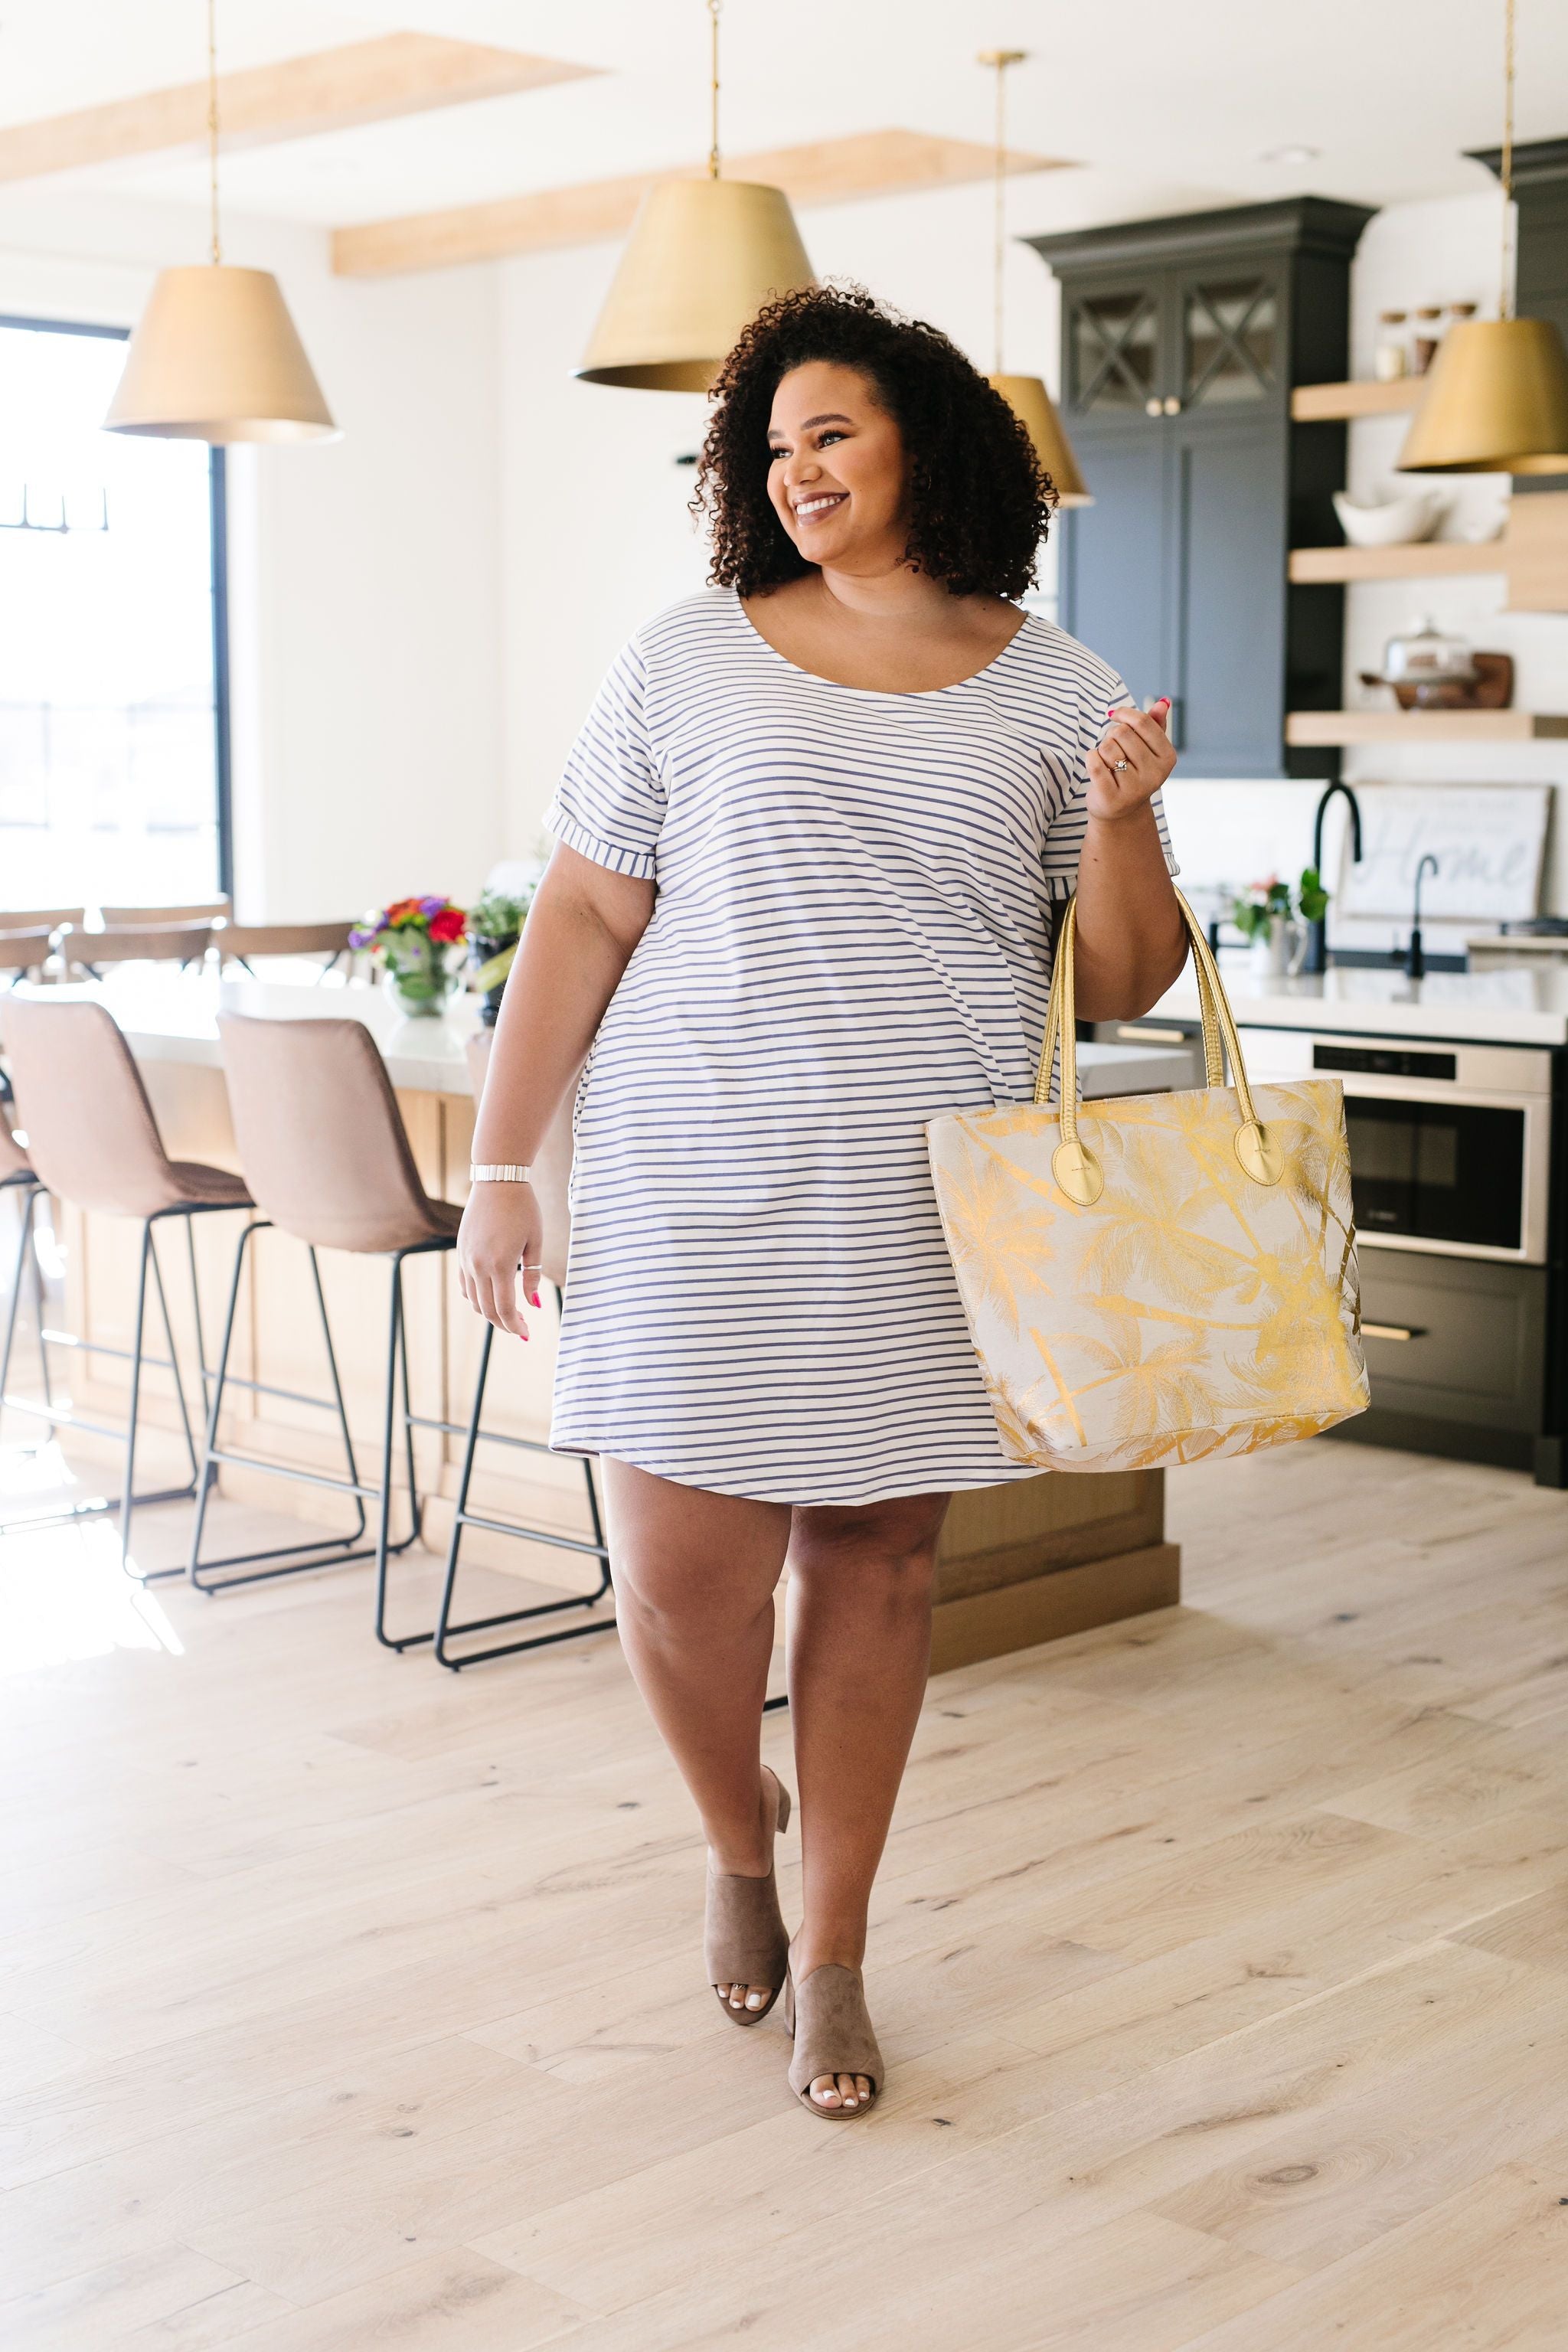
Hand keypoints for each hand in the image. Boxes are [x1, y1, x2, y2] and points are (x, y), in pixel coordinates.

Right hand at [456, 1182, 541, 1339]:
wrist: (498, 1181)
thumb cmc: (523, 1209)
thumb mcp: (534, 1242)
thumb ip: (532, 1276)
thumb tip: (534, 1304)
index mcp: (501, 1264)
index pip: (505, 1309)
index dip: (515, 1326)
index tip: (526, 1334)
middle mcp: (479, 1265)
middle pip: (487, 1310)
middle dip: (504, 1324)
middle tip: (520, 1330)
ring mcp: (466, 1259)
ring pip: (473, 1300)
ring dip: (490, 1312)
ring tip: (509, 1314)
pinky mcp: (461, 1252)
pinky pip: (465, 1284)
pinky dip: (476, 1297)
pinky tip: (491, 1295)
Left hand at [1086, 696, 1175, 822]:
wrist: (1120, 810)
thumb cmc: (1133, 771)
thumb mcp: (1147, 748)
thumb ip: (1155, 724)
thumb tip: (1163, 702)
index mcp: (1168, 758)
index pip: (1142, 722)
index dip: (1124, 713)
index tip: (1115, 715)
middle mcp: (1155, 775)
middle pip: (1121, 733)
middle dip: (1111, 736)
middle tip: (1114, 749)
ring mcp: (1134, 789)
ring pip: (1107, 747)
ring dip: (1102, 750)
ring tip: (1108, 763)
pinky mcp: (1112, 798)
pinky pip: (1094, 763)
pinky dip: (1091, 759)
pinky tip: (1097, 767)